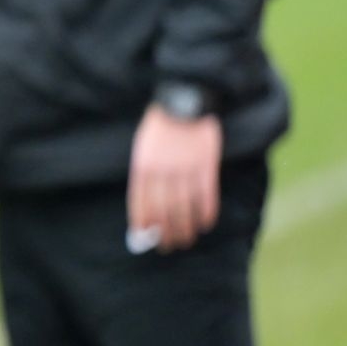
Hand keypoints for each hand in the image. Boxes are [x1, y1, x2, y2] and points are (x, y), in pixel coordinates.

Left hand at [128, 106, 222, 252]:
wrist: (184, 99)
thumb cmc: (160, 126)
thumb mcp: (143, 146)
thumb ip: (144, 174)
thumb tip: (146, 207)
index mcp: (143, 165)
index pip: (140, 202)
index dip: (143, 223)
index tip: (145, 239)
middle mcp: (162, 171)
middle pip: (163, 210)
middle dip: (165, 233)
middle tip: (169, 246)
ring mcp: (185, 168)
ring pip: (185, 208)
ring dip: (186, 228)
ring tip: (187, 240)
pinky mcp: (206, 165)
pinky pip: (206, 196)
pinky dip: (206, 213)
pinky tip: (206, 224)